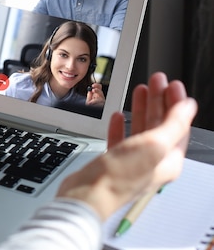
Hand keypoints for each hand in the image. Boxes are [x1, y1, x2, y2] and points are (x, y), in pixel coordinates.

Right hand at [57, 72, 196, 219]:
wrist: (87, 195)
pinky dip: (121, 125)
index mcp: (168, 159)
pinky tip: (119, 116)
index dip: (177, 102)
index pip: (179, 125)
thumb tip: (188, 107)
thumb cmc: (119, 176)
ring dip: (142, 108)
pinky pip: (121, 139)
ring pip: (142, 129)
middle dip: (159, 100)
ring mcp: (132, 161)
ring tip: (140, 90)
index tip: (172, 84)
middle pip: (161, 124)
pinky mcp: (113, 162)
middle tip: (156, 80)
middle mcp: (153, 161)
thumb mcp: (153, 145)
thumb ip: (173, 124)